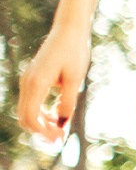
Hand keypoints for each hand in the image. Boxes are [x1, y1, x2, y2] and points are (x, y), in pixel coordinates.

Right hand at [16, 25, 91, 143]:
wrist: (69, 30)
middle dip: (41, 131)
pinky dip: (42, 111)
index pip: (31, 117)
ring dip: (42, 122)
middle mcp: (27, 83)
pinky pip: (32, 101)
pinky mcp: (33, 78)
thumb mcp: (75, 79)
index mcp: (36, 84)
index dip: (43, 132)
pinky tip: (58, 113)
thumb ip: (67, 102)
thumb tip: (62, 124)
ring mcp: (28, 80)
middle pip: (26, 117)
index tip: (59, 139)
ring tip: (61, 129)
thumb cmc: (74, 52)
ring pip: (28, 110)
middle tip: (61, 139)